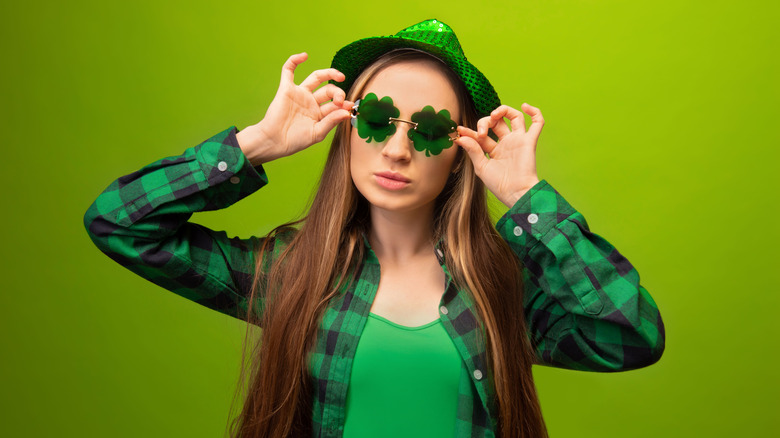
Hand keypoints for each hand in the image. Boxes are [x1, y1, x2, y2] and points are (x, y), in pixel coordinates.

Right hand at [238, 52, 352, 164]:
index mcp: (319, 113)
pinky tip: (304, 56)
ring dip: (329, 73)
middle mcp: (311, 102)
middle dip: (338, 93)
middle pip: (329, 90)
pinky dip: (294, 60)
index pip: (335, 104)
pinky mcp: (286, 88)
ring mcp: (299, 94)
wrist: (274, 141)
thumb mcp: (317, 133)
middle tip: (340, 100)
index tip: (349, 106)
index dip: (344, 103)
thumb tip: (347, 112)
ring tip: (339, 76)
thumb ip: (331, 121)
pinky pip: (288, 70)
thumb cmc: (294, 141)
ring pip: (316, 77)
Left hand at [455, 103, 543, 207]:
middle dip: (485, 121)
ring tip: (494, 115)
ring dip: (503, 110)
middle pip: (496, 122)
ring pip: (514, 116)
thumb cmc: (499, 185)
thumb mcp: (481, 167)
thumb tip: (461, 137)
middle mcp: (506, 143)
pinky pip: (538, 123)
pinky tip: (525, 106)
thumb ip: (473, 151)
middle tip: (481, 132)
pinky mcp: (529, 141)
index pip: (481, 134)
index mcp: (494, 150)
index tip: (460, 130)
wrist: (515, 193)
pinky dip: (535, 112)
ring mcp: (518, 141)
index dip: (470, 131)